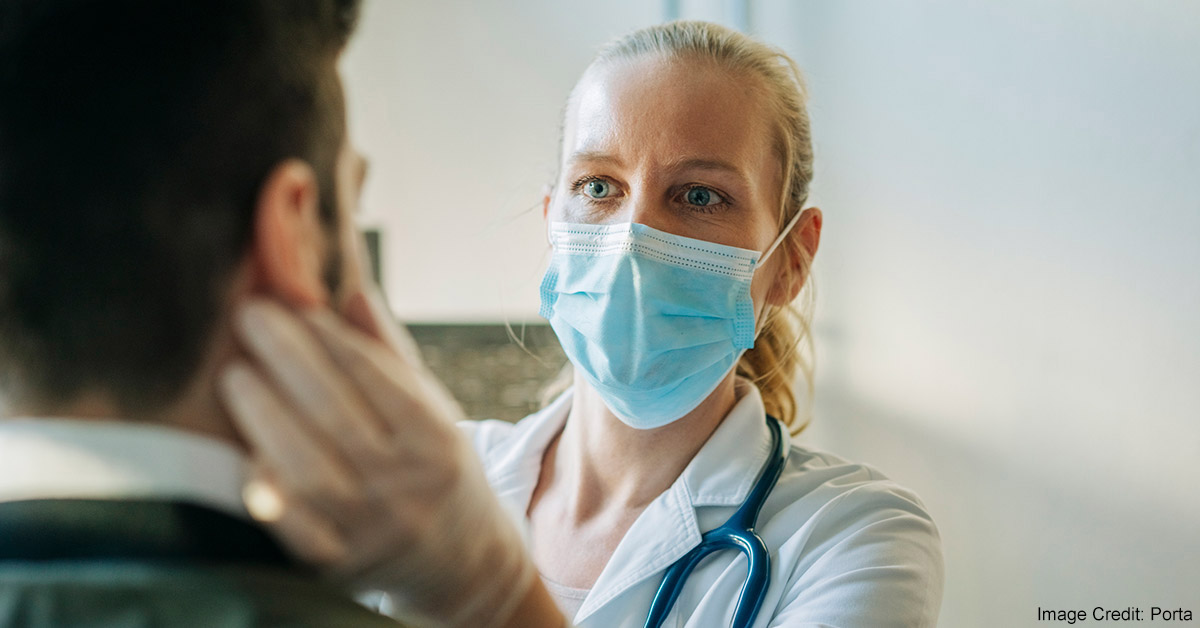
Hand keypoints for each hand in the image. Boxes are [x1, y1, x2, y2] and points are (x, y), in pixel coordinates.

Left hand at [218, 290, 540, 627]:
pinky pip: (294, 529)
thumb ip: (386, 350)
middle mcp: (407, 485)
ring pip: (310, 470)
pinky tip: (246, 452)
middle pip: (337, 415)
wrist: (461, 560)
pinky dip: (268, 491)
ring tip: (236, 375)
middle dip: (288, 358)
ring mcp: (370, 528)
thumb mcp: (430, 407)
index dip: (331, 338)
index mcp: (435, 440)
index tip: (294, 301)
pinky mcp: (337, 566)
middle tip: (250, 315)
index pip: (378, 378)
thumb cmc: (434, 466)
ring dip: (266, 416)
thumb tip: (347, 284)